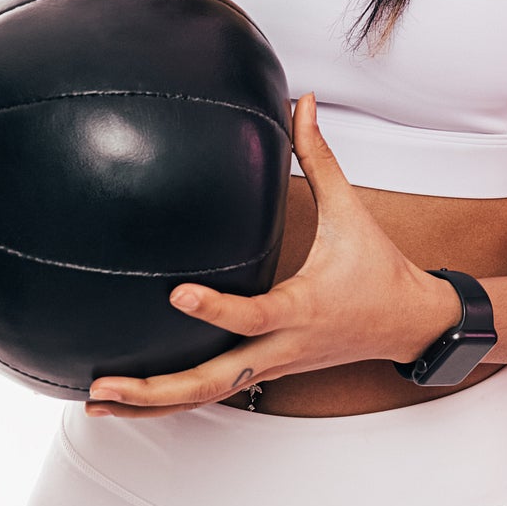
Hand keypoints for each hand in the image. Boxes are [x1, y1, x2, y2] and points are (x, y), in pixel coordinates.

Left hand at [84, 93, 461, 417]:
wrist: (409, 324)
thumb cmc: (380, 270)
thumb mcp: (351, 211)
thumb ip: (320, 156)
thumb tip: (303, 102)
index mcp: (301, 307)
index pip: (253, 316)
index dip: (215, 309)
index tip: (176, 293)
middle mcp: (283, 347)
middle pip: (213, 382)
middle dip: (156, 389)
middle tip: (101, 387)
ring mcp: (274, 366)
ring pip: (208, 396)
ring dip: (154, 402)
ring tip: (97, 401)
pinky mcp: (269, 372)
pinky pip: (218, 391)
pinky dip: (176, 399)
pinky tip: (137, 399)